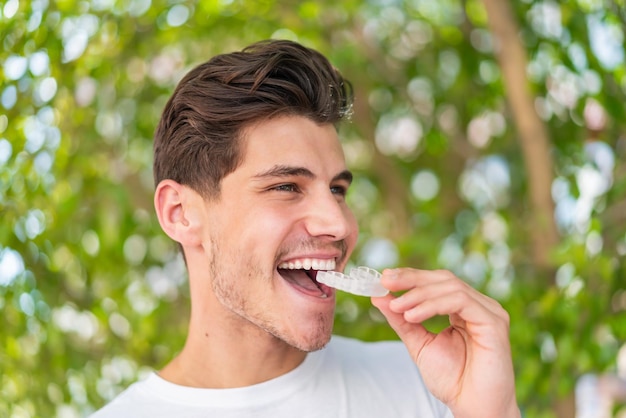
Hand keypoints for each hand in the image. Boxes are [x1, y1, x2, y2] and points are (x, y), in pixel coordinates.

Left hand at [371, 268, 519, 417]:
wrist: (473, 408)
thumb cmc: (452, 380)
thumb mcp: (419, 344)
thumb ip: (402, 320)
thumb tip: (378, 296)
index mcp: (464, 309)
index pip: (436, 282)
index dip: (410, 276)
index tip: (384, 278)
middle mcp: (479, 306)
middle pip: (444, 278)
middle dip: (412, 278)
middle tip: (386, 282)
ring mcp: (489, 311)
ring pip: (451, 287)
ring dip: (419, 295)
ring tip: (397, 307)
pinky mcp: (494, 322)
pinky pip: (460, 301)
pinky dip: (433, 305)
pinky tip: (413, 315)